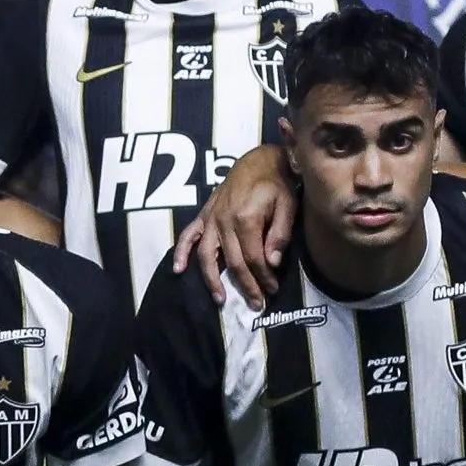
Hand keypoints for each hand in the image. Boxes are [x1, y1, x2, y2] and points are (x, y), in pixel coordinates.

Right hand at [165, 147, 297, 306]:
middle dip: (246, 286)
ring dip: (213, 280)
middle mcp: (224, 221)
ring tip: (220, 299)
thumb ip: (280, 234)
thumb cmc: (276, 185)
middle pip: (233, 262)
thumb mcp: (287, 206)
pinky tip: (178, 270)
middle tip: (256, 304)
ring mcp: (211, 219)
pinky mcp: (203, 216)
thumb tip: (272, 263)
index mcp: (246, 218)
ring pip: (207, 256)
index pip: (253, 258)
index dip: (263, 277)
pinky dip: (181, 253)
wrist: (258, 161)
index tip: (272, 290)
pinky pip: (188, 236)